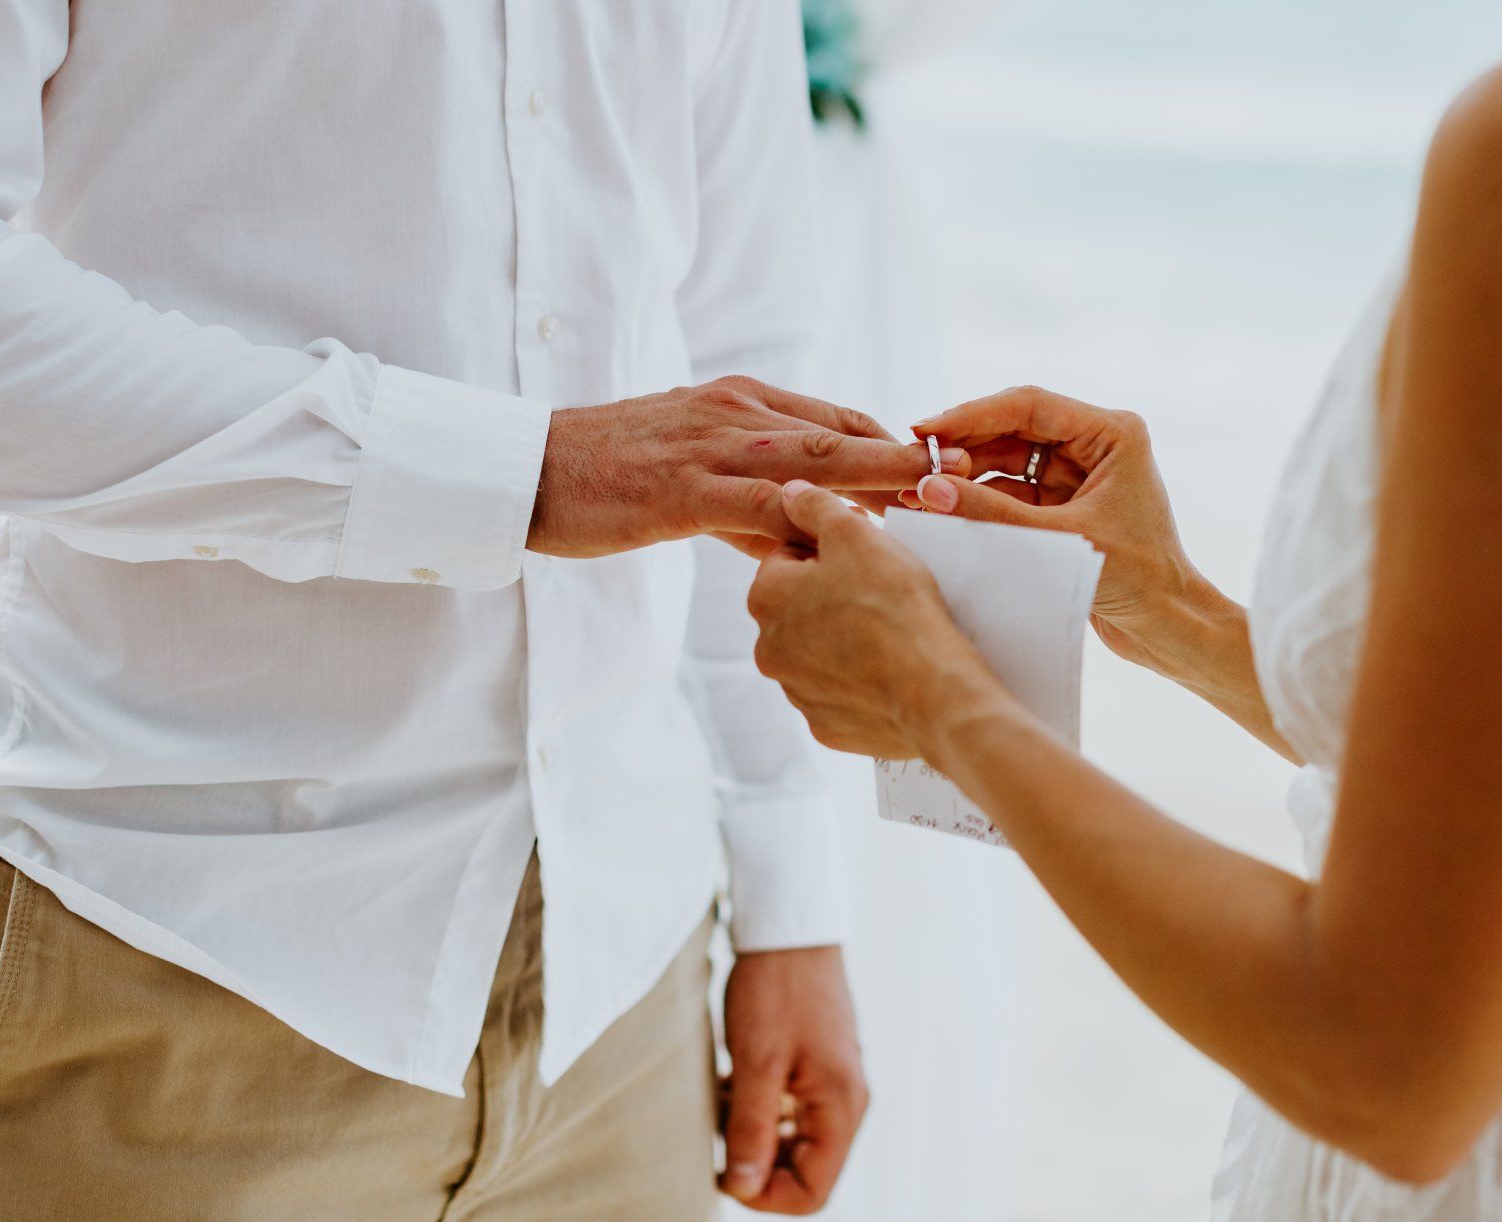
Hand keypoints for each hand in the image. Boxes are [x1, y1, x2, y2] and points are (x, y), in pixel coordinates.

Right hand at [530, 376, 965, 559]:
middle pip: (844, 433)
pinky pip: (758, 502)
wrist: (529, 469)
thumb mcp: (686, 476)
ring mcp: (711, 447)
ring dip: (881, 480)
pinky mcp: (683, 489)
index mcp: (739, 404)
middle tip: (971, 481)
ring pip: (815, 461)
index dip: (894, 445)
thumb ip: (744, 501)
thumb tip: (791, 534)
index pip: (836, 421)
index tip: (947, 472)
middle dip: (910, 458)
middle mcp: (735, 413)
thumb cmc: (603, 476)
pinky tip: (845, 538)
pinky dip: (808, 517)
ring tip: (938, 503)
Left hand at [719, 945, 868, 1214]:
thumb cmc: (775, 989)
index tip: (721, 1172)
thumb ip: (750, 1130)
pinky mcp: (818, 1066)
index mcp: (841, 1108)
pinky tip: (729, 1086)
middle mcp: (847, 1102)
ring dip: (755, 1136)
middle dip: (758, 1165)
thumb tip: (742, 1189)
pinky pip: (792, 1111)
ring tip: (719, 1105)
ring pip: (796, 1141)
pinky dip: (760, 1110)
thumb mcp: (755, 1063)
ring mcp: (834, 1083)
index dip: (765, 1197)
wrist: (790, 926)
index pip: (813, 1192)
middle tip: (715, 1137)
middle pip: (806, 1170)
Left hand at [748, 482, 995, 759]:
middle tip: (880, 591)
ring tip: (890, 632)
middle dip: (831, 596)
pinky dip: (859, 683)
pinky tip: (891, 671)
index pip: (788, 557)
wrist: (933, 691)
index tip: (863, 553)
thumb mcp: (856, 534)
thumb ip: (815, 506)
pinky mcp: (826, 728)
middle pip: (799, 608)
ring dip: (843, 639)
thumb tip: (789, 492)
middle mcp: (768, 649)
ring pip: (818, 652)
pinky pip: (840, 695)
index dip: (827, 549)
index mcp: (765, 597)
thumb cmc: (894, 606)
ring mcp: (796, 693)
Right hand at [908, 385, 1212, 665]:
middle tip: (914, 461)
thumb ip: (992, 512)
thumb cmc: (1135, 580)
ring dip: (967, 474)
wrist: (1166, 628)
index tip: (925, 430)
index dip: (971, 415)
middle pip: (1012, 427)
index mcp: (1111, 433)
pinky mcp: (1062, 503)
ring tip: (921, 492)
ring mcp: (1077, 473)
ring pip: (1006, 459)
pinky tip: (943, 509)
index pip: (1029, 405)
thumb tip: (928, 489)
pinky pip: (1010, 490)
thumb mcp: (1057, 540)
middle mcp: (1095, 444)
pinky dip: (979, 499)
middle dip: (963, 445)